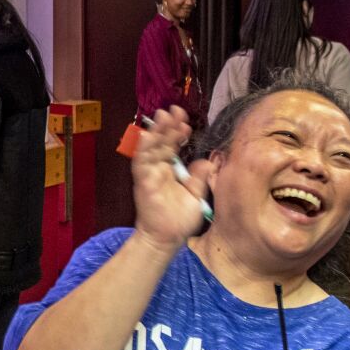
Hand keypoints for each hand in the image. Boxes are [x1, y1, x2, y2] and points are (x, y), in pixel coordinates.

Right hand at [131, 107, 211, 249]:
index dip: (178, 132)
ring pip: (151, 147)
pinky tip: (147, 136)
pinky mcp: (143, 183)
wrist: (168, 239)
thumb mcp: (197, 194)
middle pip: (161, 141)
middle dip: (168, 125)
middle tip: (176, 110)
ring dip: (157, 131)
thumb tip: (208, 161)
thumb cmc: (180, 218)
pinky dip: (143, 149)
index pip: (173, 144)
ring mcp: (149, 174)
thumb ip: (200, 177)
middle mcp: (158, 168)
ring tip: (164, 116)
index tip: (187, 123)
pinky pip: (141, 163)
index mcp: (170, 168)